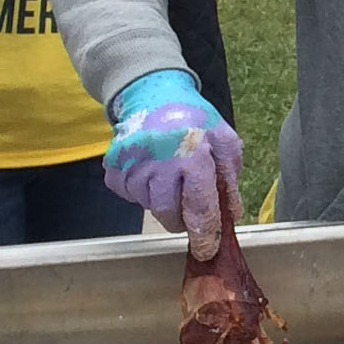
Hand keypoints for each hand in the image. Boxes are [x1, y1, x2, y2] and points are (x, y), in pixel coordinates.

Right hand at [103, 70, 243, 255]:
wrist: (153, 93)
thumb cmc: (194, 119)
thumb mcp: (224, 141)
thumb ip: (229, 178)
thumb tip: (231, 215)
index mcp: (193, 157)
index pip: (199, 207)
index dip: (204, 233)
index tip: (206, 250)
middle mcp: (159, 163)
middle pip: (168, 213)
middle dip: (180, 220)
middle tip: (187, 210)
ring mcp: (132, 165)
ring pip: (147, 205)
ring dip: (161, 201)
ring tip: (169, 177)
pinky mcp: (112, 167)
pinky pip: (127, 195)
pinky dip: (139, 191)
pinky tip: (150, 172)